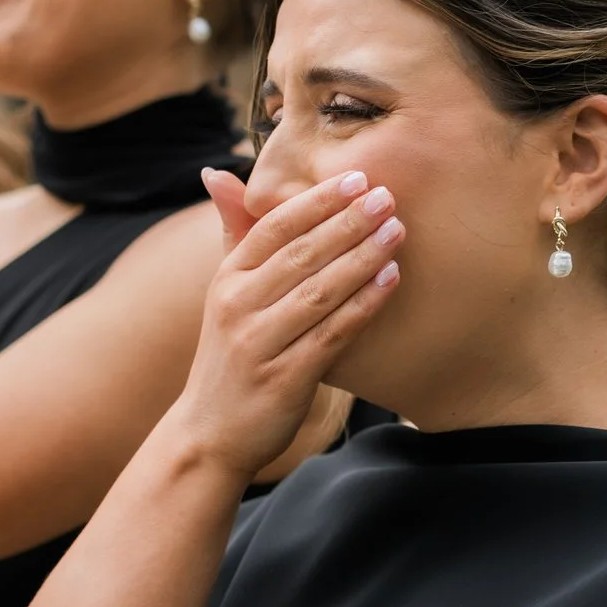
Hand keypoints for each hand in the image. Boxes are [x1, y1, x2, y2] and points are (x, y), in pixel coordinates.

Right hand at [167, 167, 402, 478]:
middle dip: (347, 223)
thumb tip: (216, 173)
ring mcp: (259, 344)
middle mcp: (237, 307)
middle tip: (388, 198)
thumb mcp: (223, 294)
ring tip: (397, 232)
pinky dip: (362, 305)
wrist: (210, 433)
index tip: (357, 179)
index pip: (272, 228)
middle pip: (300, 255)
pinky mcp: (284, 378)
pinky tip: (390, 282)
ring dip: (361, 258)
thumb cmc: (229, 356)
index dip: (316, 202)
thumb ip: (233, 235)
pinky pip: (331, 334)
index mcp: (225, 279)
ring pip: (318, 291)